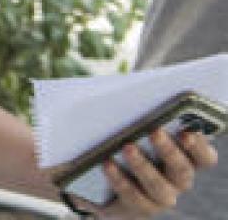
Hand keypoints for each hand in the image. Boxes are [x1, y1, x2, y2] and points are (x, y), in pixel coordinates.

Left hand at [80, 127, 218, 217]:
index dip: (199, 146)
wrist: (105, 184)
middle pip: (182, 170)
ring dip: (143, 165)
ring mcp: (161, 196)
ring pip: (158, 186)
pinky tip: (107, 164)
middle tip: (155, 131)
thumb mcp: (137, 134)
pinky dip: (120, 179)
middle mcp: (178, 181)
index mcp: (186, 160)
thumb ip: (145, 122)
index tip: (187, 132)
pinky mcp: (140, 207)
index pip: (205, 157)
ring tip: (127, 147)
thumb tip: (134, 103)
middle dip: (169, 150)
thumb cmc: (127, 147)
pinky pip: (133, 196)